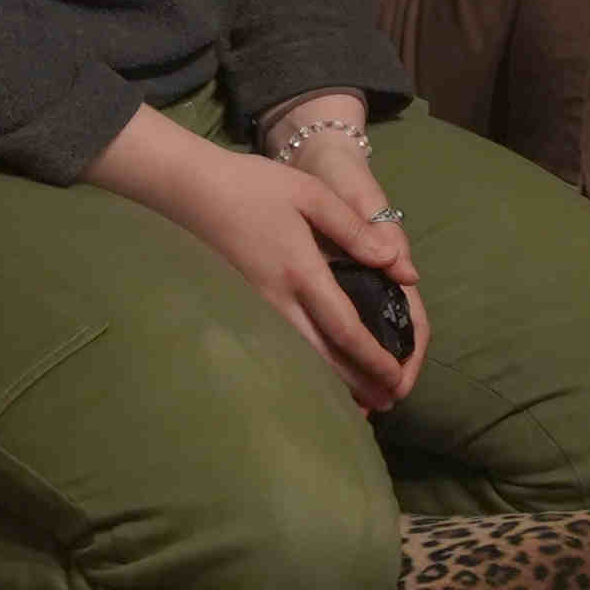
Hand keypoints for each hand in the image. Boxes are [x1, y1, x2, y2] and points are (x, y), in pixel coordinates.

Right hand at [87, 106, 424, 411]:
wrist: (191, 191)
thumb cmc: (254, 186)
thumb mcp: (312, 194)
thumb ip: (355, 229)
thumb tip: (398, 263)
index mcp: (302, 272)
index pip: (344, 328)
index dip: (372, 357)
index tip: (396, 376)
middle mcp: (279, 300)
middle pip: (324, 356)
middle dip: (358, 382)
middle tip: (388, 402)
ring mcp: (257, 308)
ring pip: (301, 357)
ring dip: (334, 381)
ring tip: (363, 399)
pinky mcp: (244, 307)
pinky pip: (283, 347)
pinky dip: (308, 366)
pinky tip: (321, 372)